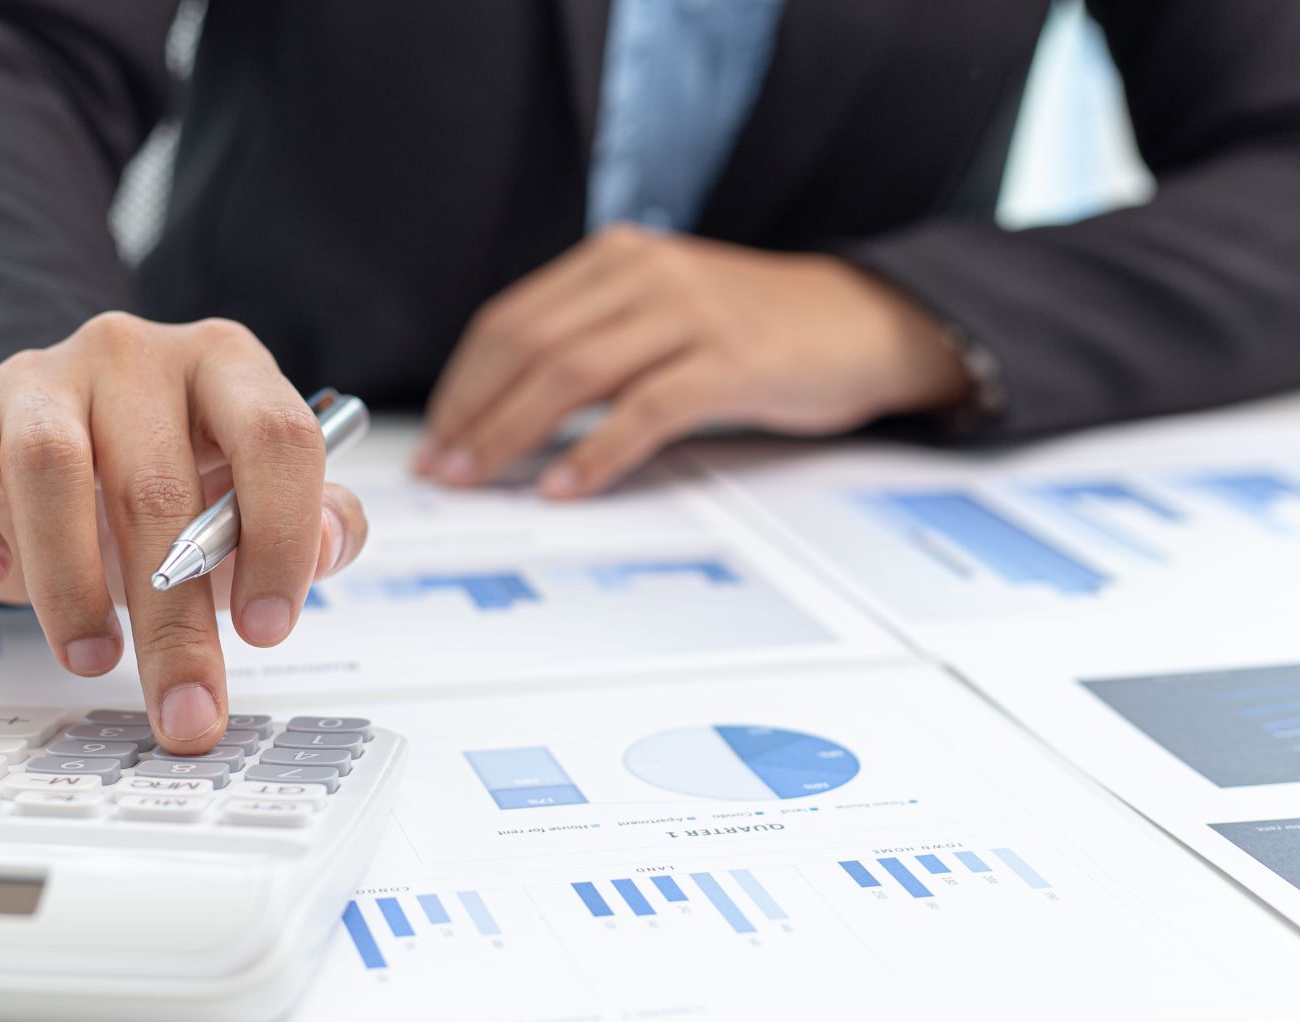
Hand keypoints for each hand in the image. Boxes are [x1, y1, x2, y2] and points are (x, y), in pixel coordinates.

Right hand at [0, 314, 368, 752]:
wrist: (67, 439)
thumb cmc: (173, 479)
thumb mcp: (254, 498)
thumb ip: (317, 520)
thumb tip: (329, 546)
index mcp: (227, 364)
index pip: (276, 438)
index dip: (280, 540)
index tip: (266, 630)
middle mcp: (135, 353)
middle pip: (158, 485)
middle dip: (173, 621)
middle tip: (184, 709)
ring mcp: (40, 373)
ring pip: (47, 465)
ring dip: (69, 583)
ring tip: (92, 657)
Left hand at [416, 224, 972, 494]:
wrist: (864, 321)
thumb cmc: (754, 329)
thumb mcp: (661, 310)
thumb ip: (592, 337)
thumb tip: (503, 408)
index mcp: (616, 258)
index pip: (511, 319)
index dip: (462, 381)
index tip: (435, 435)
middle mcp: (645, 274)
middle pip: (529, 346)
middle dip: (472, 413)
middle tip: (442, 468)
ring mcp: (690, 315)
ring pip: (572, 374)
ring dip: (512, 433)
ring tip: (479, 478)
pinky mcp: (731, 363)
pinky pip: (644, 412)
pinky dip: (594, 453)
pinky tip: (563, 485)